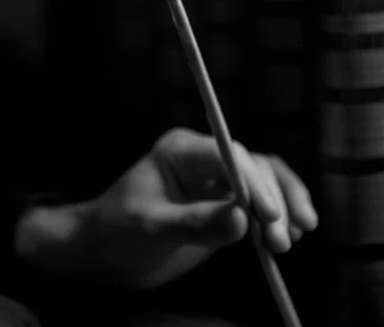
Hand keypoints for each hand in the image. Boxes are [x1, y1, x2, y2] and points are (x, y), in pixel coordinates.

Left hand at [16, 127, 317, 289]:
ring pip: (264, 180)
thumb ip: (194, 223)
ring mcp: (217, 179)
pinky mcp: (225, 202)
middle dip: (271, 202)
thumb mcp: (149, 226)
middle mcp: (204, 158)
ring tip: (293, 239)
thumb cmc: (117, 231)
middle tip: (281, 242)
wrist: (107, 250)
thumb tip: (243, 221)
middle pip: (252, 167)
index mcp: (181, 150)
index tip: (269, 216)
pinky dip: (279, 214)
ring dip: (283, 206)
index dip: (253, 183)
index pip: (227, 155)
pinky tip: (292, 235)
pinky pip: (261, 201)